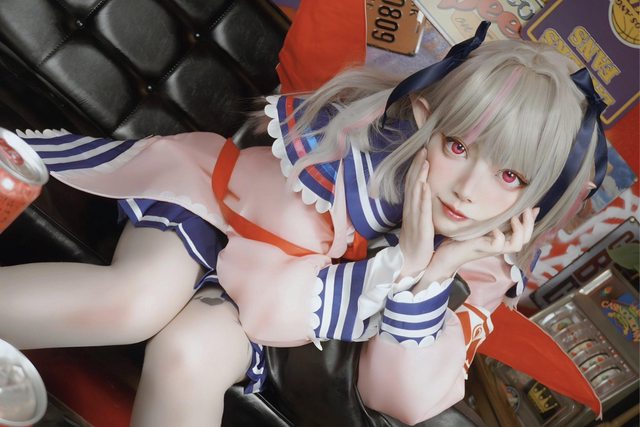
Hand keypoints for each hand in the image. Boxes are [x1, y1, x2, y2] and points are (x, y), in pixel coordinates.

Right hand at [398, 147, 433, 276]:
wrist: (410, 262)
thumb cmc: (416, 243)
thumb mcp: (419, 222)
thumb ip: (422, 209)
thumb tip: (427, 194)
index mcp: (411, 208)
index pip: (412, 184)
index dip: (416, 169)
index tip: (422, 153)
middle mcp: (410, 210)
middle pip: (413, 184)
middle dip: (418, 166)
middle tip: (423, 150)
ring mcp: (414, 218)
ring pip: (416, 193)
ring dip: (420, 176)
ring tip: (425, 161)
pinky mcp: (421, 227)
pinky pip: (421, 210)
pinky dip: (422, 197)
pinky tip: (425, 186)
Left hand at [435, 207, 539, 272]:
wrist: (445, 257)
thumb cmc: (459, 241)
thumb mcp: (477, 227)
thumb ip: (489, 220)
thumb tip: (499, 208)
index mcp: (499, 240)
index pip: (524, 234)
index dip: (531, 222)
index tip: (532, 207)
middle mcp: (498, 246)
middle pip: (524, 240)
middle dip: (529, 224)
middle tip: (526, 210)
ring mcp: (491, 249)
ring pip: (516, 245)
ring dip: (519, 231)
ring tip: (514, 218)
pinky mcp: (481, 249)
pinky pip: (498, 246)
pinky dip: (499, 237)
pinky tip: (495, 229)